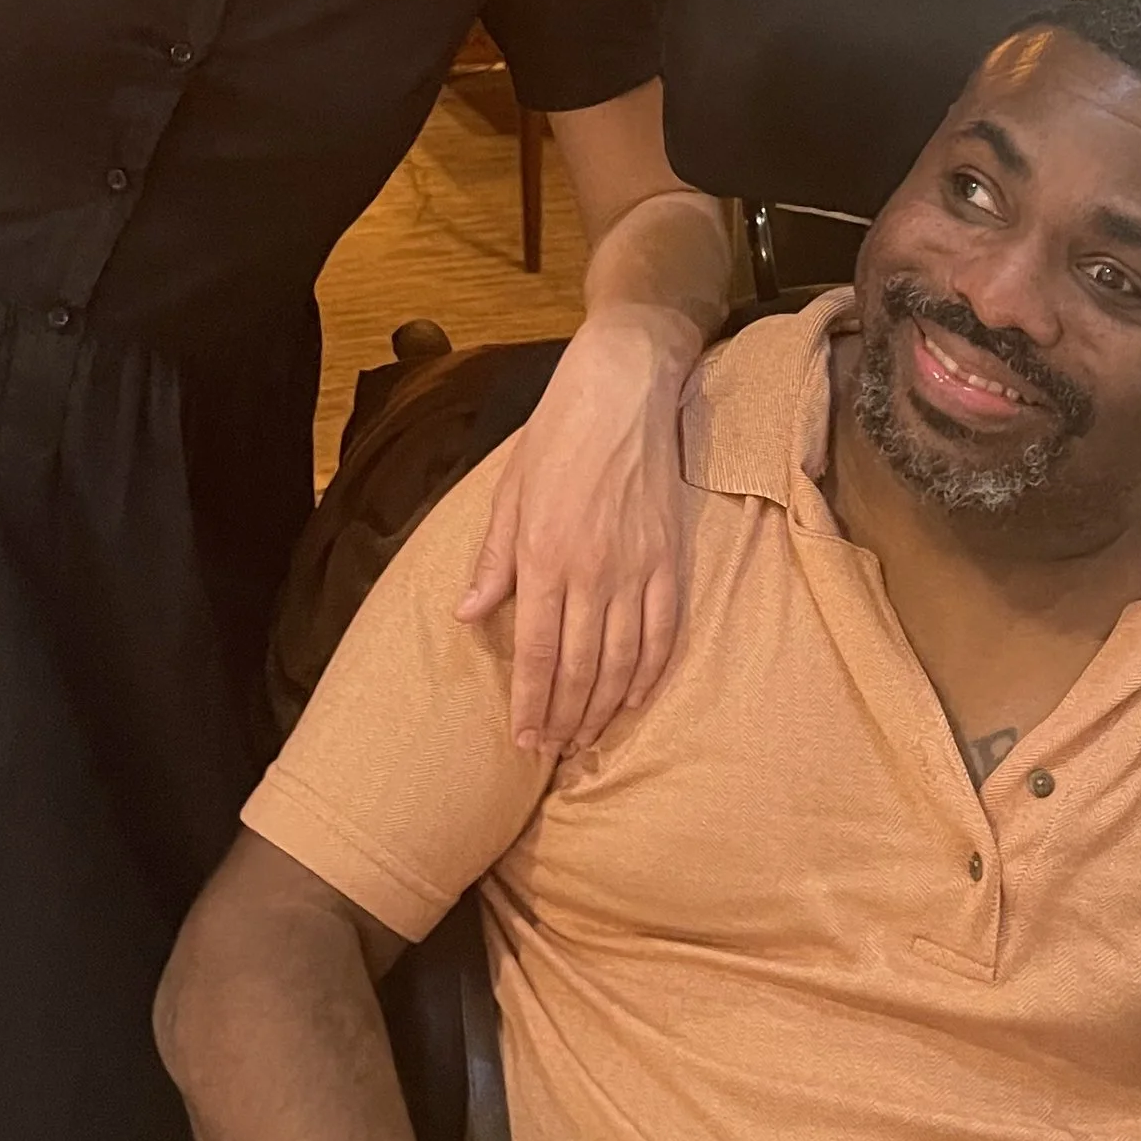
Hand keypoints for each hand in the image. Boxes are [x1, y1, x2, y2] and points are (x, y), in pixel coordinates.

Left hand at [455, 306, 693, 755]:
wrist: (623, 390)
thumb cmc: (556, 434)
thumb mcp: (509, 490)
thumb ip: (494, 559)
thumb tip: (470, 613)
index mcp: (544, 555)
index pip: (537, 651)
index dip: (530, 702)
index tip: (524, 739)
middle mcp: (591, 572)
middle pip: (580, 667)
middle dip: (564, 717)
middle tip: (551, 750)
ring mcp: (637, 568)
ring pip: (622, 661)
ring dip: (604, 708)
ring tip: (588, 738)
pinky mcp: (670, 559)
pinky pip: (663, 633)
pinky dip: (650, 675)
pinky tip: (635, 699)